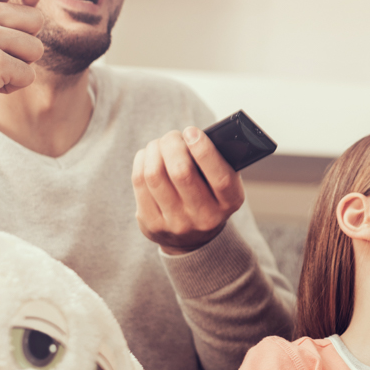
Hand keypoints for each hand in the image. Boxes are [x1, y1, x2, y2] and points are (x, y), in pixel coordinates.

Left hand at [132, 126, 246, 253]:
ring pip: (155, 175)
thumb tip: (192, 135)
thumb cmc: (208, 194)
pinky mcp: (152, 223)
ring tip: (159, 145)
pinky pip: (139, 182)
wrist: (191, 237)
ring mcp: (176, 223)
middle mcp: (205, 217)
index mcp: (229, 202)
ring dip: (154, 150)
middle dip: (172, 145)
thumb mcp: (223, 182)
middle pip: (181, 172)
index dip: (204, 151)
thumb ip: (216, 160)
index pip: (219, 177)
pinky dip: (142, 160)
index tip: (191, 132)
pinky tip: (147, 156)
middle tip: (173, 136)